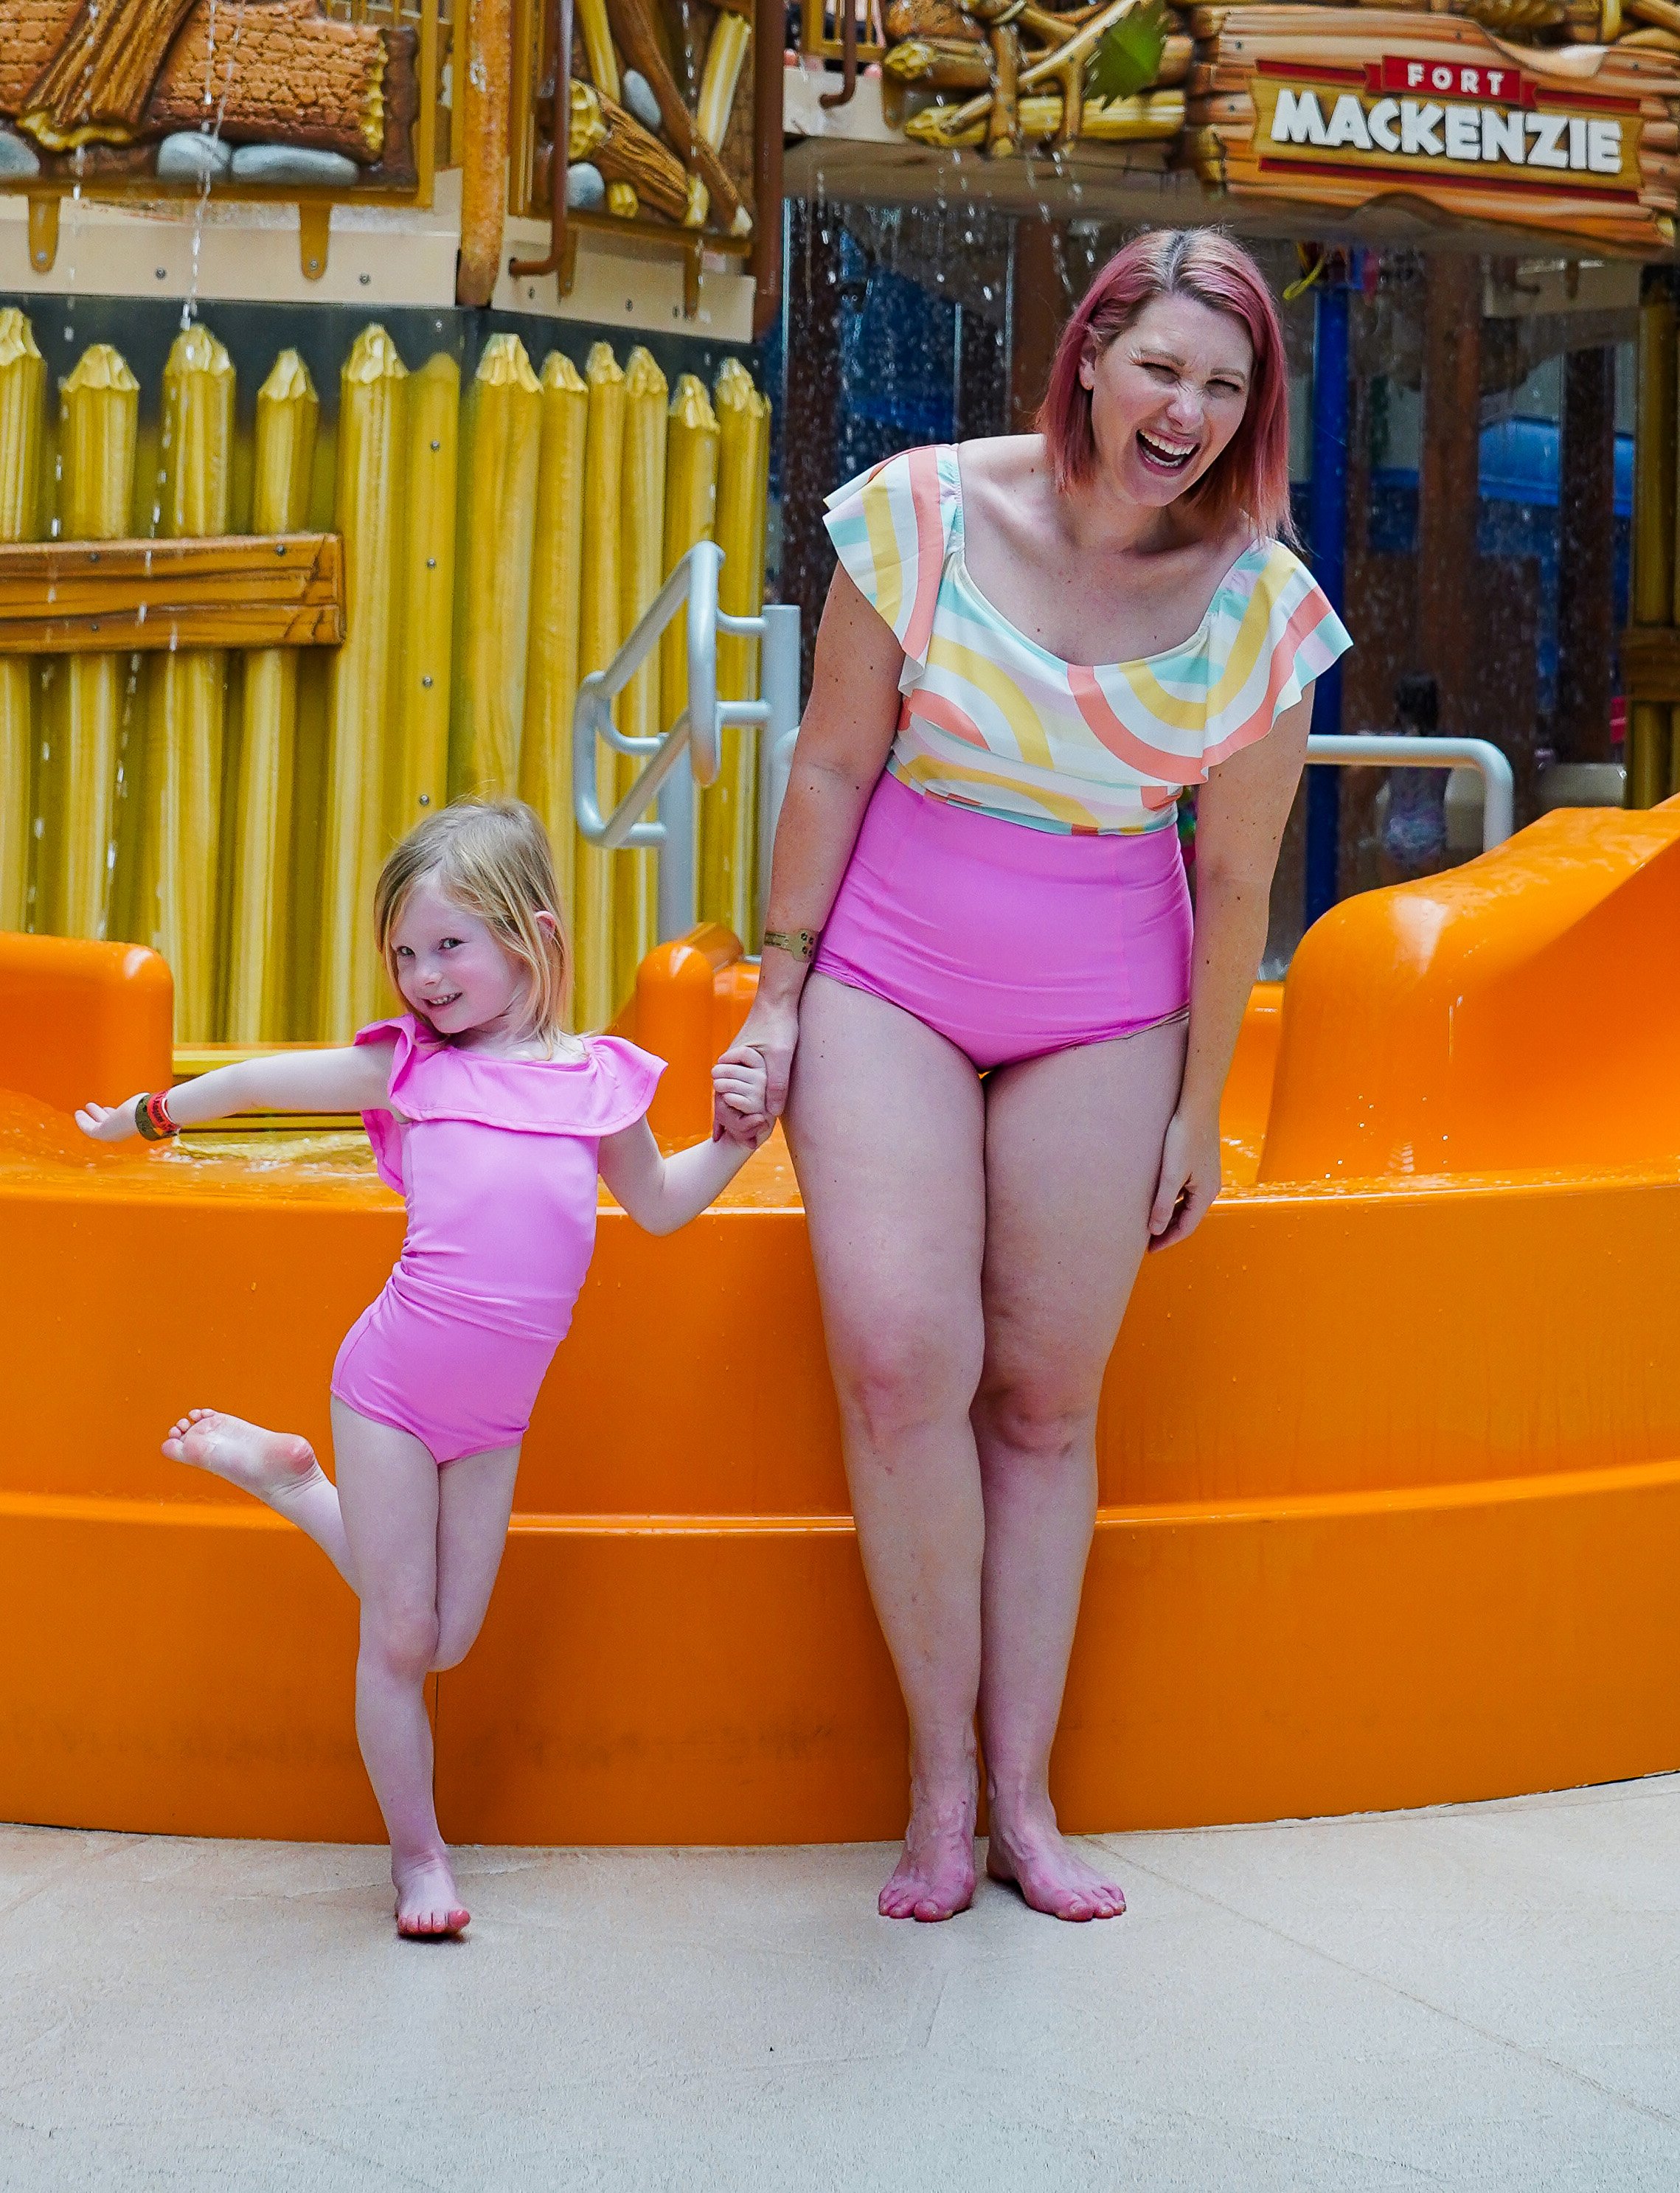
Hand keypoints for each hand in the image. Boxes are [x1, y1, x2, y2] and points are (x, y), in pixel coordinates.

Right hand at [75, 1096, 142, 1143]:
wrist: (143, 1115)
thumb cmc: (145, 1108)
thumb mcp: (141, 1103)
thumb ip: (140, 1104)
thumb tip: (144, 1099)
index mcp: (130, 1125)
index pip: (118, 1121)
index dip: (111, 1114)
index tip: (107, 1109)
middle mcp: (121, 1131)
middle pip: (107, 1123)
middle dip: (100, 1115)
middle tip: (92, 1107)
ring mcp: (111, 1133)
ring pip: (96, 1126)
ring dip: (89, 1118)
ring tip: (85, 1107)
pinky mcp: (101, 1133)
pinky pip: (88, 1128)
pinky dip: (82, 1121)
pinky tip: (78, 1114)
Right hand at [712, 996, 798, 1141]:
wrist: (777, 1001)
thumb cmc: (779, 1026)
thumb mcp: (781, 1056)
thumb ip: (776, 1083)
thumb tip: (771, 1112)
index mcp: (731, 1064)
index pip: (721, 1099)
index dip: (725, 1120)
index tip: (722, 1139)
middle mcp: (728, 1064)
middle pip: (721, 1098)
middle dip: (726, 1120)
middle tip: (729, 1142)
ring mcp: (735, 1062)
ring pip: (728, 1092)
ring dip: (732, 1111)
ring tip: (734, 1135)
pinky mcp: (744, 1060)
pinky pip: (737, 1084)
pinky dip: (738, 1099)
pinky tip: (743, 1110)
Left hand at [1146, 1107, 1220, 1250]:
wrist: (1197, 1106)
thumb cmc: (1184, 1137)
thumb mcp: (1170, 1174)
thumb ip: (1162, 1203)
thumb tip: (1155, 1230)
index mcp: (1205, 1194)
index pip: (1186, 1227)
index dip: (1167, 1240)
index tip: (1150, 1250)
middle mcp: (1210, 1188)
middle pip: (1187, 1218)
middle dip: (1168, 1230)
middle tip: (1147, 1240)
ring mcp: (1206, 1176)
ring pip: (1186, 1204)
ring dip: (1170, 1214)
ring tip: (1150, 1221)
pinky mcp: (1200, 1165)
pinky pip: (1186, 1191)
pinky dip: (1173, 1199)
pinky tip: (1159, 1197)